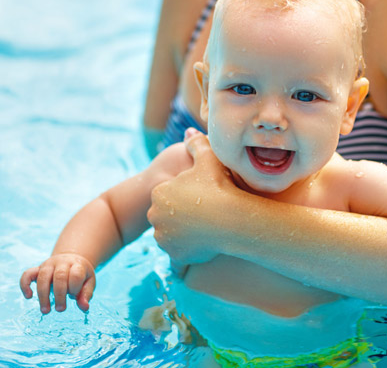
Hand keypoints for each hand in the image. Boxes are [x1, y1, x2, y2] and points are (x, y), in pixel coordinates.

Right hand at [20, 253, 95, 313]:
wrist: (71, 258)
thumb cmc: (81, 274)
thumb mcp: (89, 282)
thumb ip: (86, 294)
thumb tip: (84, 307)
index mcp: (77, 264)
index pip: (76, 275)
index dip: (75, 288)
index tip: (75, 297)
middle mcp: (62, 262)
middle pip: (59, 276)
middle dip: (60, 295)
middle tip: (61, 309)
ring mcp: (48, 264)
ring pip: (43, 277)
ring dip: (43, 295)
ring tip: (46, 311)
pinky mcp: (38, 269)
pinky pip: (27, 274)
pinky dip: (25, 285)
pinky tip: (29, 296)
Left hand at [147, 129, 235, 266]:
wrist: (231, 220)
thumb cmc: (219, 186)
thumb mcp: (208, 158)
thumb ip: (196, 143)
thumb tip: (189, 131)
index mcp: (159, 193)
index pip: (167, 194)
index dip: (184, 194)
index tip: (200, 195)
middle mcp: (155, 216)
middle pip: (167, 215)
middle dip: (179, 214)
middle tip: (202, 212)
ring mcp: (164, 238)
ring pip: (171, 234)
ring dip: (182, 232)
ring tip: (203, 227)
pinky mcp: (174, 255)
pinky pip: (179, 252)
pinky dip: (188, 249)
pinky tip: (203, 242)